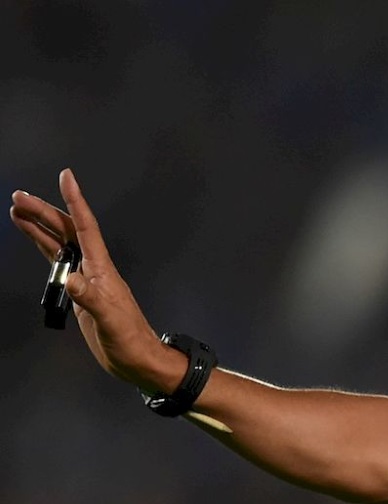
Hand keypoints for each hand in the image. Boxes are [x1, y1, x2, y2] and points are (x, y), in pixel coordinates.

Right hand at [10, 169, 176, 390]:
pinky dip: (45, 249)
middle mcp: (94, 268)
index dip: (76, 201)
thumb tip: (69, 279)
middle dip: (44, 212)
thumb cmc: (129, 340)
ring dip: (40, 227)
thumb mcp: (110, 320)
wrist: (137, 359)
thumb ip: (89, 299)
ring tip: (17, 211)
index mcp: (102, 269)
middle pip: (67, 232)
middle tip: (19, 196)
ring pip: (60, 245)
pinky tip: (34, 240)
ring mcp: (86, 279)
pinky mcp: (80, 293)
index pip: (86, 228)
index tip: (66, 177)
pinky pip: (59, 263)